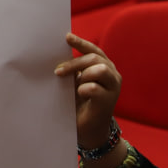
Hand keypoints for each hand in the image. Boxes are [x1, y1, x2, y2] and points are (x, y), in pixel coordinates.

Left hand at [54, 33, 121, 151]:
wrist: (87, 130)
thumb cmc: (78, 105)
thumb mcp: (73, 84)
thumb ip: (71, 71)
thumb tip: (55, 58)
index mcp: (103, 67)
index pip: (93, 50)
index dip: (81, 43)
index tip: (66, 37)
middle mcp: (112, 74)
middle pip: (95, 58)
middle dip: (75, 62)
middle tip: (57, 71)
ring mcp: (113, 87)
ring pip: (101, 69)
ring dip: (83, 74)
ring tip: (73, 86)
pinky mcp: (109, 101)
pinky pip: (96, 88)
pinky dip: (85, 89)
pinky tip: (79, 93)